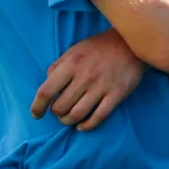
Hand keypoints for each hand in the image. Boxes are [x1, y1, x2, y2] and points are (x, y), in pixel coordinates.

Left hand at [31, 28, 145, 130]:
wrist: (132, 42)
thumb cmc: (99, 46)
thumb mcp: (74, 50)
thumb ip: (58, 66)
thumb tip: (47, 84)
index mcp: (71, 64)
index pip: (46, 91)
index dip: (37, 106)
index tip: (36, 114)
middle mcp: (84, 77)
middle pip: (61, 107)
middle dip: (56, 113)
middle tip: (58, 112)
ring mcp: (101, 87)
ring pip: (77, 114)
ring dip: (68, 121)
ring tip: (68, 119)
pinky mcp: (116, 94)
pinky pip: (98, 117)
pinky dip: (87, 126)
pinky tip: (82, 126)